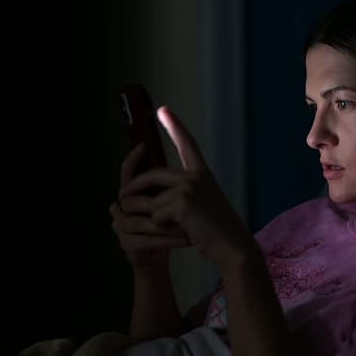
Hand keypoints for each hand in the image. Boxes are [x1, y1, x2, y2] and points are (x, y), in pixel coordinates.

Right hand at [110, 143, 189, 269]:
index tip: (143, 145)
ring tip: (187, 227)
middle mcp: (121, 207)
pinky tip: (184, 240)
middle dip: (161, 204)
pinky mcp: (126, 243)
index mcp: (132, 194)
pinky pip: (147, 239)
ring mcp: (121, 226)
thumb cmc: (166, 229)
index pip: (128, 172)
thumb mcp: (171, 205)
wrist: (158, 259)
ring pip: (144, 220)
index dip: (133, 159)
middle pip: (135, 197)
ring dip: (169, 225)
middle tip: (183, 207)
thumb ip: (169, 187)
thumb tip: (180, 169)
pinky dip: (168, 240)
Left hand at [119, 106, 255, 267]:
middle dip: (133, 188)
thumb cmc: (216, 232)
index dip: (175, 126)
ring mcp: (189, 187)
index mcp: (202, 175)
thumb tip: (147, 196)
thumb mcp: (200, 207)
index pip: (187, 145)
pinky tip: (180, 232)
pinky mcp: (183, 201)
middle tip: (122, 199)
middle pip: (152, 174)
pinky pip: (156, 214)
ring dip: (151, 216)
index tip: (164, 110)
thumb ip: (179, 195)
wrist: (232, 245)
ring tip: (169, 228)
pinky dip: (161, 227)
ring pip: (151, 199)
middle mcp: (195, 176)